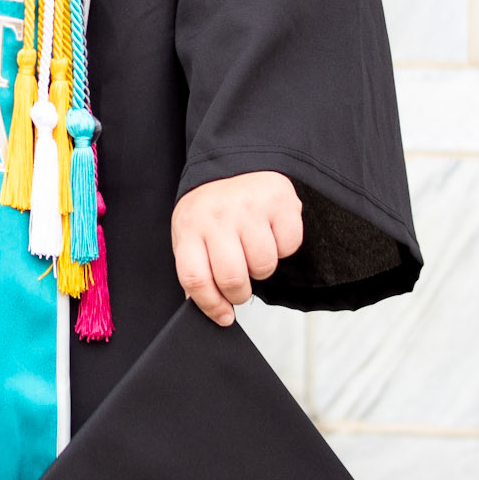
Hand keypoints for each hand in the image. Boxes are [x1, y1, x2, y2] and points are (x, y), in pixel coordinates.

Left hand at [171, 172, 302, 325]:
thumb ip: (194, 268)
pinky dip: (283, 247)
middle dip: (239, 294)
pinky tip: (270, 232)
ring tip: (252, 250)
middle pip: (232, 279)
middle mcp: (218, 216)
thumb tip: (208, 307)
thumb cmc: (211, 207)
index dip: (210, 306)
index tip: (223, 316)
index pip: (195, 279)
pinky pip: (289, 246)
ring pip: (264, 266)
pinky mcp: (280, 202)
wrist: (235, 162)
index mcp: (190, 227)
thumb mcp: (190, 232)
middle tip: (240, 287)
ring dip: (261, 269)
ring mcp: (250, 207)